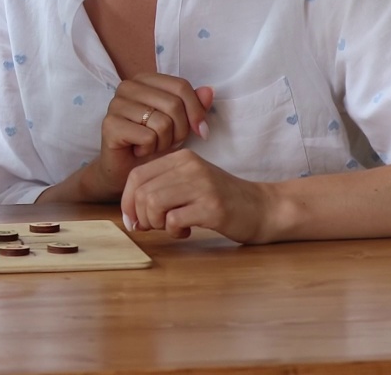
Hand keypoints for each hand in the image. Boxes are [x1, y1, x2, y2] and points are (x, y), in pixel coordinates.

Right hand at [87, 74, 212, 200]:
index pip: (181, 86)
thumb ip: (194, 105)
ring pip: (162, 122)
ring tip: (153, 146)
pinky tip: (139, 151)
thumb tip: (209, 91)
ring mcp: (116, 104)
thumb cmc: (153, 143)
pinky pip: (148, 137)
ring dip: (164, 142)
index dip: (196, 110)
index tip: (201, 131)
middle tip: (169, 142)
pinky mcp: (110, 125)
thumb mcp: (180, 123)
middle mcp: (127, 87)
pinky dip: (150, 150)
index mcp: (145, 80)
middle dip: (180, 131)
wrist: (126, 170)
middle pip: (173, 104)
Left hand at [120, 149, 276, 243]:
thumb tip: (130, 212)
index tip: (132, 220)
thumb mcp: (190, 183)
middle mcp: (190, 166)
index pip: (136, 175)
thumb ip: (161, 188)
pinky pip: (174, 220)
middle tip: (154, 227)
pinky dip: (174, 231)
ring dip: (157, 224)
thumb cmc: (221, 199)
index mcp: (181, 157)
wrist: (263, 208)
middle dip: (141, 217)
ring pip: (153, 205)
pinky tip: (187, 231)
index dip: (127, 201)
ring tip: (172, 227)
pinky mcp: (212, 207)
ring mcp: (202, 185)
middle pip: (142, 193)